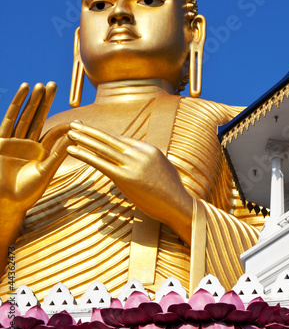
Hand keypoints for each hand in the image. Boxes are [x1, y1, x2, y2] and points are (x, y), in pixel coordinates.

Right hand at [0, 83, 69, 212]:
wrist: (6, 203)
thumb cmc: (27, 193)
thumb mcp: (46, 172)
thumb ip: (58, 155)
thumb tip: (74, 139)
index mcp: (41, 151)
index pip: (54, 132)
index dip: (64, 125)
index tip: (76, 119)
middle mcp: (27, 143)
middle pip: (38, 117)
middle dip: (45, 101)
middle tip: (54, 84)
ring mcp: (14, 141)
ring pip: (25, 116)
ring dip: (32, 100)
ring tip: (39, 85)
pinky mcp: (1, 141)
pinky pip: (9, 120)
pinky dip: (16, 105)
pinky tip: (24, 91)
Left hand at [66, 122, 193, 243]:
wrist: (178, 204)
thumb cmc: (171, 192)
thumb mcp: (162, 170)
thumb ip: (148, 162)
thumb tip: (137, 164)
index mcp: (148, 149)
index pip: (122, 140)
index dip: (104, 137)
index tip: (91, 133)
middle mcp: (140, 153)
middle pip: (110, 138)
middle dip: (91, 131)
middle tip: (75, 124)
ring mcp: (133, 164)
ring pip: (103, 148)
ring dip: (84, 139)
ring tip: (70, 132)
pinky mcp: (125, 177)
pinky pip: (101, 163)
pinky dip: (85, 155)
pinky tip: (73, 150)